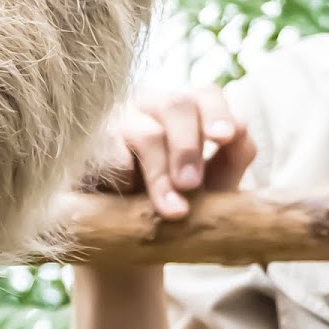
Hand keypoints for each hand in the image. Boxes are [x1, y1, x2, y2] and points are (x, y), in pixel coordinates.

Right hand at [84, 84, 255, 219]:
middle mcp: (147, 105)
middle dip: (191, 148)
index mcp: (181, 109)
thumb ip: (233, 156)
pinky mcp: (87, 144)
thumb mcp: (210, 184)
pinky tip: (128, 195)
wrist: (117, 234)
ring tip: (173, 210)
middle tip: (192, 186)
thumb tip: (241, 132)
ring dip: (163, 173)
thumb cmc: (167, 199)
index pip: (205, 95)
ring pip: (147, 133)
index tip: (225, 138)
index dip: (218, 113)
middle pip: (177, 105)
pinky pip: (110, 153)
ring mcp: (114, 121)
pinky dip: (126, 176)